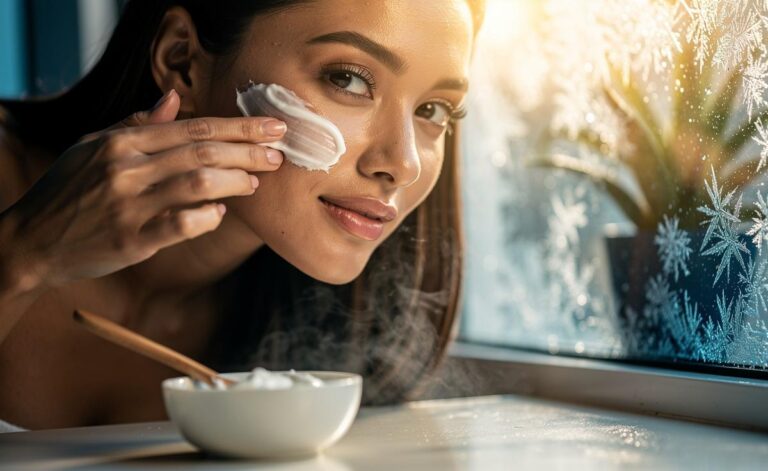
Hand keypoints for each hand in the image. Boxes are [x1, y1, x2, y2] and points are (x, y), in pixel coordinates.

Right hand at [0, 89, 285, 288]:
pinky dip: (207, 216)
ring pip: (197, 184)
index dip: (238, 127)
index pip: (193, 128)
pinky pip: (181, 225)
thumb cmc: (68, 190)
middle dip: (248, 152)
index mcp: (122, 142)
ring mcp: (129, 204)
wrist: (32, 239)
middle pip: (203, 152)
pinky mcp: (131, 240)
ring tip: (255, 182)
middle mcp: (126, 168)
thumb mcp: (94, 147)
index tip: (271, 127)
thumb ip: (138, 124)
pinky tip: (220, 212)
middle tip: (278, 155)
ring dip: (235, 182)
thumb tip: (175, 99)